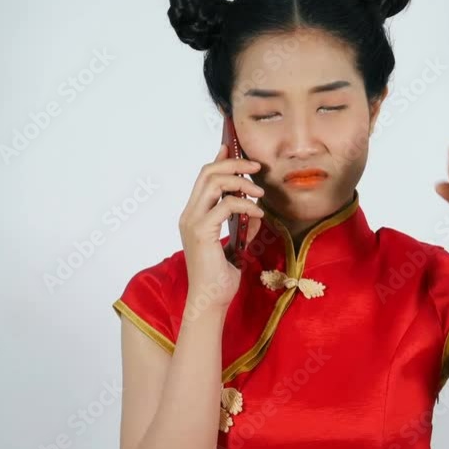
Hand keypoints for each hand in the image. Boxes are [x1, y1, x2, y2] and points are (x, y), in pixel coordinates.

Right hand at [178, 144, 264, 313]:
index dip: (219, 159)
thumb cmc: (221, 277)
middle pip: (208, 173)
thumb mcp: (235, 244)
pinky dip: (246, 206)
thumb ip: (241, 225)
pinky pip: (226, 206)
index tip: (233, 148)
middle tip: (257, 166)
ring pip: (214, 183)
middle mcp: (189, 214)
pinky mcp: (201, 232)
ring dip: (241, 182)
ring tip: (260, 192)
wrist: (211, 300)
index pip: (204, 177)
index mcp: (193, 215)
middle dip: (234, 164)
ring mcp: (192, 222)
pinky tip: (259, 215)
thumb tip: (256, 209)